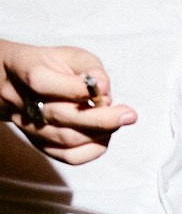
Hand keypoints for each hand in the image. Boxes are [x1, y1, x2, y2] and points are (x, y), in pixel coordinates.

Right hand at [0, 41, 134, 164]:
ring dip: (100, 132)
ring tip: (118, 120)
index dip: (75, 89)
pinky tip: (106, 135)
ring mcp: (28, 126)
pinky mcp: (40, 145)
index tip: (105, 89)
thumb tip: (104, 90)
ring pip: (65, 139)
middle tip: (128, 114)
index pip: (42, 83)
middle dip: (100, 118)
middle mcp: (20, 101)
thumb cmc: (54, 66)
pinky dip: (94, 149)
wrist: (23, 82)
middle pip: (58, 116)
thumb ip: (91, 69)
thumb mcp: (73, 56)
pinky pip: (69, 157)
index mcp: (23, 69)